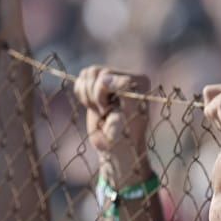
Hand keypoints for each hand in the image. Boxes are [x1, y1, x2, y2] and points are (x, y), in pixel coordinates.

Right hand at [76, 65, 151, 190]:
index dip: (102, 94)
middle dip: (95, 95)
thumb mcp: (126, 116)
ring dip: (87, 94)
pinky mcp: (98, 85)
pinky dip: (82, 93)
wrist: (115, 147)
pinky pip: (81, 79)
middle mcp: (126, 75)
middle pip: (96, 72)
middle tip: (103, 112)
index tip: (109, 111)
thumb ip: (121, 93)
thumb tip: (104, 77)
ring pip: (88, 73)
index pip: (108, 75)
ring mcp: (112, 79)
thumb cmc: (125, 137)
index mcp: (139, 81)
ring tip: (98, 109)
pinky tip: (91, 105)